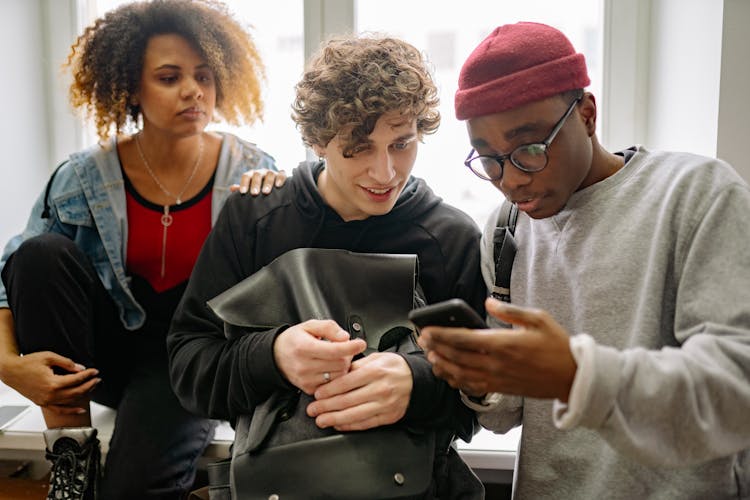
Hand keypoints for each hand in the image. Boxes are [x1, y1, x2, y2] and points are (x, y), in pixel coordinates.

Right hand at [0, 351, 99, 413]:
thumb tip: (80, 368)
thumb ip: (67, 363)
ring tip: (92, 387)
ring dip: (84, 394)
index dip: (88, 375)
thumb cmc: (27, 363)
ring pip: (70, 400)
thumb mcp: (49, 357)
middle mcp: (50, 395)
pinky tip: (81, 409)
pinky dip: (71, 411)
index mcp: (52, 383)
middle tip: (97, 379)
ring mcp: (46, 401)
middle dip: (89, 385)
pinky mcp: (43, 403)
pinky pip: (59, 410)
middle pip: (76, 391)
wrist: (11, 371)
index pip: (76, 379)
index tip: (95, 371)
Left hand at [230, 168, 286, 194]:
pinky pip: (282, 174)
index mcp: (252, 175)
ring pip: (270, 174)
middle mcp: (261, 172)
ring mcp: (272, 173)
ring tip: (265, 192)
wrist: (273, 189)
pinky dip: (280, 178)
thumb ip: (242, 189)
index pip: (246, 176)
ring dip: (267, 183)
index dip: (244, 184)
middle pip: (257, 175)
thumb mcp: (250, 190)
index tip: (243, 192)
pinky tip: (278, 185)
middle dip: (255, 184)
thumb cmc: (258, 191)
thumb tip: (232, 188)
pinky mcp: (281, 175)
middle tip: (254, 193)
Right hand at [273, 319, 365, 394]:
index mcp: (304, 348)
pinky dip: (336, 377)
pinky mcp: (309, 389)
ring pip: (338, 376)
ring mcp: (306, 380)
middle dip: (347, 356)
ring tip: (335, 359)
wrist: (276, 356)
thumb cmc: (294, 340)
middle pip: (340, 364)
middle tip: (342, 349)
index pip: (334, 350)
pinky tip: (330, 369)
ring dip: (342, 367)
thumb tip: (345, 337)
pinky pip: (332, 386)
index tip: (361, 343)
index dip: (351, 347)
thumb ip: (329, 328)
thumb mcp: (309, 325)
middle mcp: (304, 366)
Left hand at [306, 352, 412, 430]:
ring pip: (354, 414)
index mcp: (375, 371)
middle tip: (312, 410)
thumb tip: (336, 373)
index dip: (328, 390)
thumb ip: (356, 366)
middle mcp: (380, 389)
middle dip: (326, 406)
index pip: (346, 383)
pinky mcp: (388, 417)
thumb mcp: (376, 358)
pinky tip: (338, 424)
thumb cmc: (394, 367)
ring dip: (334, 419)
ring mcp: (384, 405)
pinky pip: (365, 423)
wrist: (416, 380)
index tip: (317, 394)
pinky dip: (349, 425)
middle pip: (347, 400)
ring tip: (321, 420)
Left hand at [418, 297, 576, 401]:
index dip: (441, 335)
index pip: (463, 339)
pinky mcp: (500, 388)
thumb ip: (509, 311)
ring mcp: (497, 378)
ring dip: (442, 365)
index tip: (426, 329)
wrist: (572, 377)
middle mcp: (496, 363)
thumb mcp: (538, 319)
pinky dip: (456, 381)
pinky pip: (472, 387)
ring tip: (431, 356)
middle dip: (436, 348)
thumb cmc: (557, 346)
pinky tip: (449, 374)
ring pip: (460, 374)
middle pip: (456, 356)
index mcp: (503, 343)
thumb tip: (488, 303)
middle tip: (423, 340)